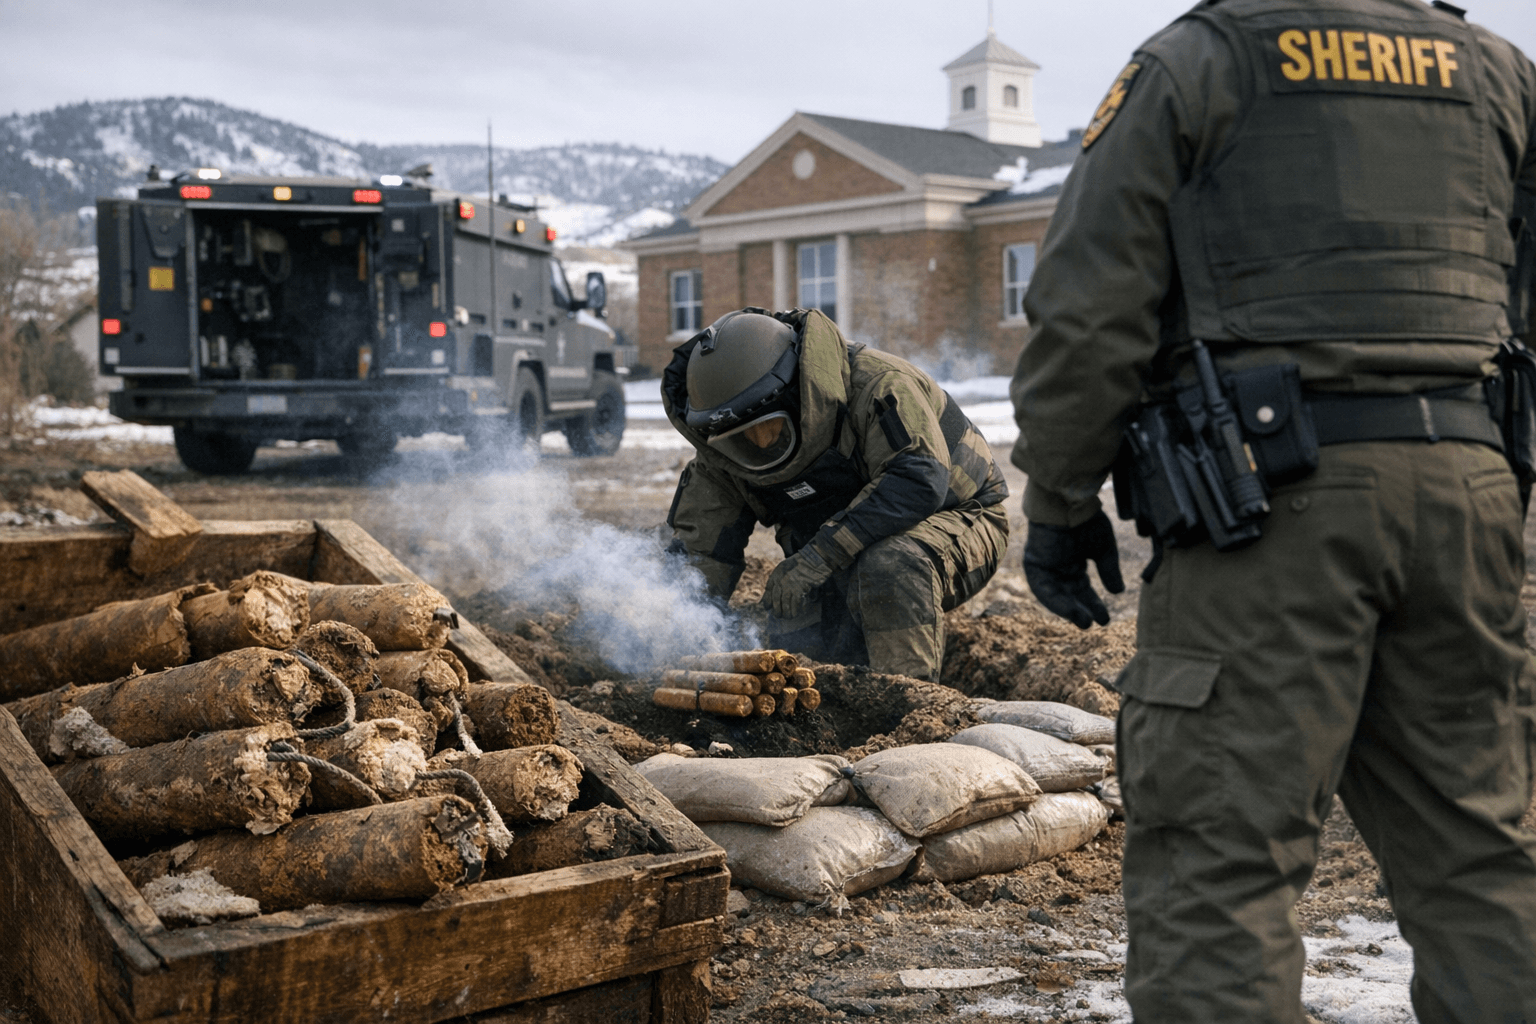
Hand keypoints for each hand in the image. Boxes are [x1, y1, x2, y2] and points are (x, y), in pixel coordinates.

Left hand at [762, 545, 835, 618]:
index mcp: (777, 573)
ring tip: (788, 617)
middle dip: (776, 609)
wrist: (815, 558)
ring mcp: (790, 584)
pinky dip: (795, 610)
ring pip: (784, 603)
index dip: (767, 600)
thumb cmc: (803, 563)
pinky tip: (796, 614)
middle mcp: (781, 579)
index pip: (768, 589)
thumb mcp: (787, 567)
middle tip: (779, 616)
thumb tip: (782, 594)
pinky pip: (795, 602)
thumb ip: (783, 578)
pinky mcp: (800, 588)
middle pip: (775, 599)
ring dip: (786, 612)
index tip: (768, 608)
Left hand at [1023, 511, 1124, 628]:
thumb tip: (1118, 592)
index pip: (1083, 589)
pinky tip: (1069, 610)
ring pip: (1055, 595)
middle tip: (1093, 623)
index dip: (1093, 604)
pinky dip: (1054, 600)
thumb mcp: (1103, 549)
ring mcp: (1045, 566)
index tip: (1104, 619)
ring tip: (1083, 621)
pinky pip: (1042, 588)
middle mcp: (1058, 567)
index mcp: (1073, 563)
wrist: (1068, 501)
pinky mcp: (1033, 564)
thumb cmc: (1086, 520)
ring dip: (1067, 609)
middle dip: (1081, 610)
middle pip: (1069, 595)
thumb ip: (1108, 570)